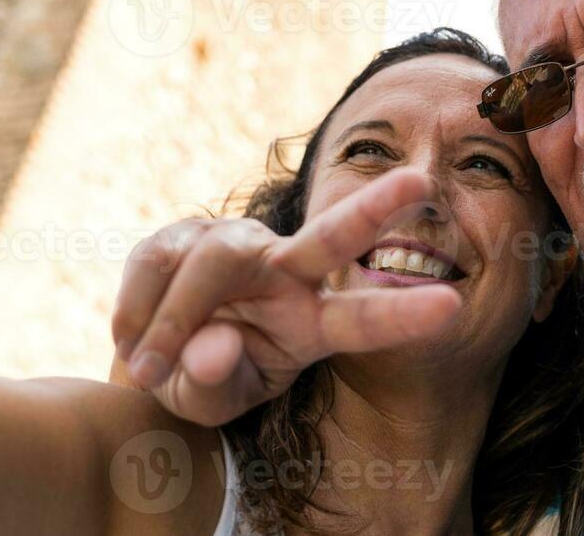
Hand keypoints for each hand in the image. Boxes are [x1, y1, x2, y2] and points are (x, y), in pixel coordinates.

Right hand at [111, 168, 461, 426]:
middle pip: (332, 236)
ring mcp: (237, 247)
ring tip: (146, 369)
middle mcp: (285, 273)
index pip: (362, 320)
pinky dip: (136, 310)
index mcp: (311, 323)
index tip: (454, 306)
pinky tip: (129, 338)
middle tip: (420, 180)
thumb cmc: (203, 383)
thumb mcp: (210, 403)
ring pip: (212, 263)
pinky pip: (156, 264)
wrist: (148, 359)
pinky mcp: (184, 235)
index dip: (402, 314)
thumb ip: (216, 385)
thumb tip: (211, 347)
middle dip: (373, 208)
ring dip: (172, 320)